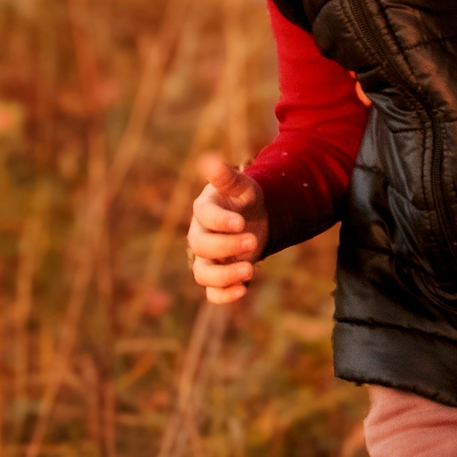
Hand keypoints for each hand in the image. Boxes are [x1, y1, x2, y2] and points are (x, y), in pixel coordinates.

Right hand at [187, 154, 264, 304]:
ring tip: (250, 270)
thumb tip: (209, 160)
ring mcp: (207, 258)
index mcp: (204, 210)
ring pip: (203, 274)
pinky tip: (244, 290)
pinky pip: (212, 293)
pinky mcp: (218, 277)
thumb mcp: (241, 186)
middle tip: (252, 241)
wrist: (257, 219)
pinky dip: (223, 295)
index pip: (203, 216)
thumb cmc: (244, 199)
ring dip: (224, 276)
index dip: (219, 221)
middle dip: (226, 246)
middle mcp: (200, 235)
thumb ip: (227, 177)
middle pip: (201, 246)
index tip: (240, 222)